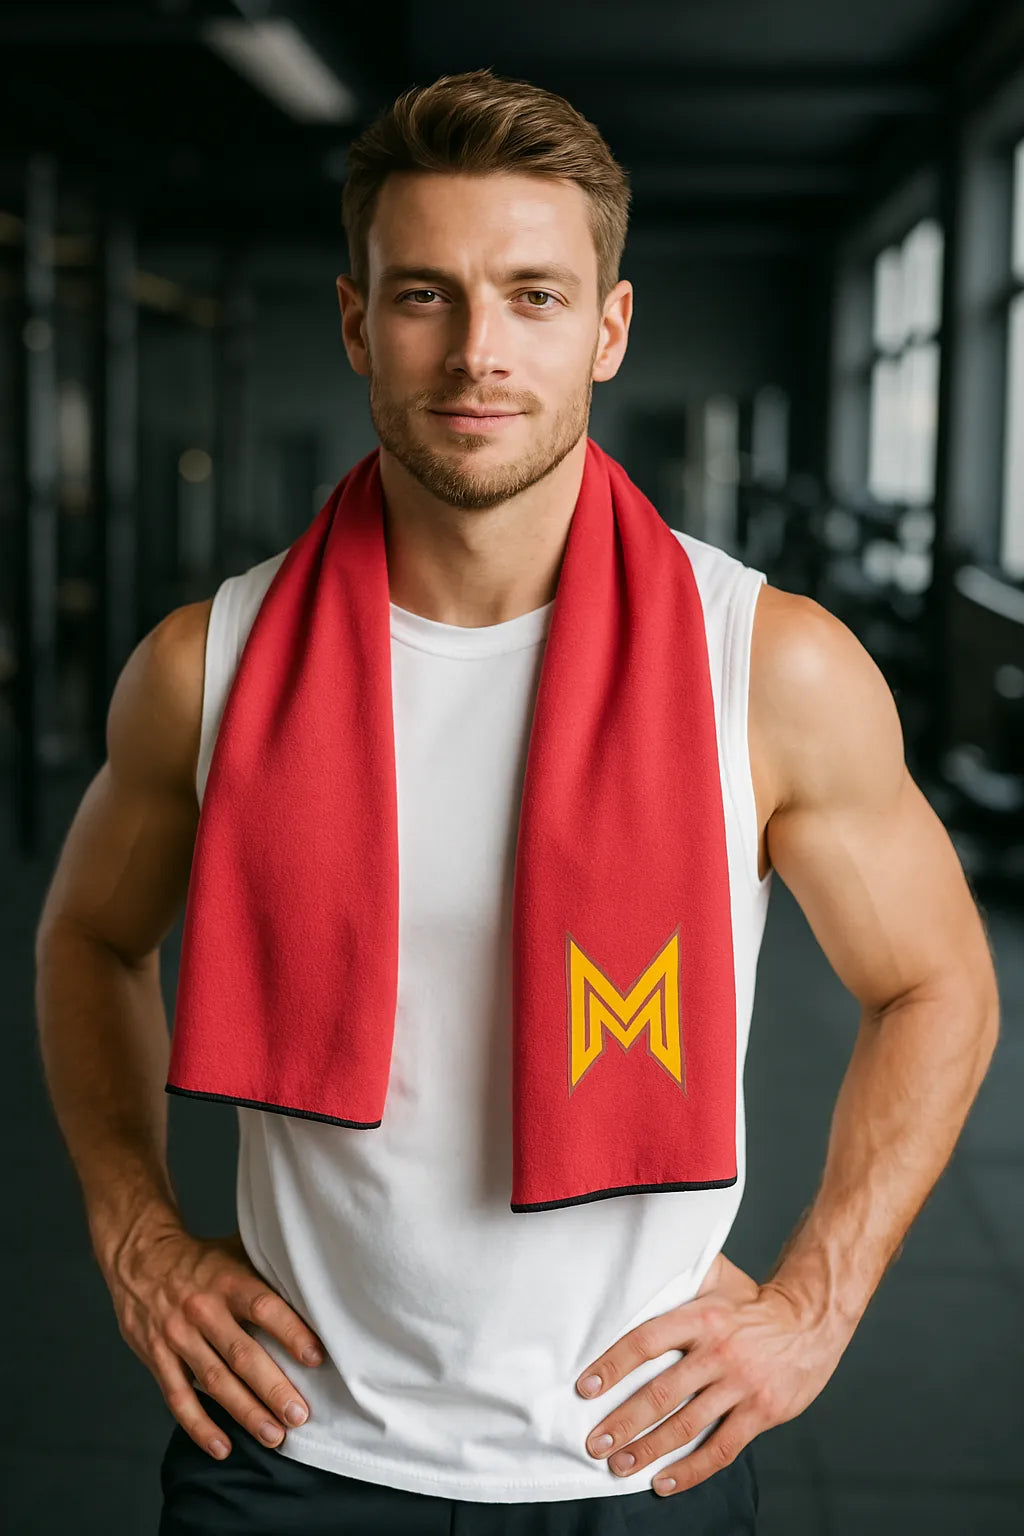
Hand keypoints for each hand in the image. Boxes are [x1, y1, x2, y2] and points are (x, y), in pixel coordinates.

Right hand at [105, 1219, 325, 1460]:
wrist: (140, 1257)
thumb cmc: (201, 1259)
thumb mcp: (234, 1252)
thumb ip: (266, 1272)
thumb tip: (315, 1289)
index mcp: (227, 1281)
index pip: (264, 1307)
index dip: (290, 1332)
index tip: (316, 1357)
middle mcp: (202, 1310)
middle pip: (241, 1354)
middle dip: (272, 1388)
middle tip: (299, 1415)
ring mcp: (177, 1336)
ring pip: (214, 1381)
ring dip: (245, 1412)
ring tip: (273, 1436)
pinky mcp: (156, 1357)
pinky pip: (178, 1397)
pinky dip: (200, 1426)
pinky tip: (222, 1447)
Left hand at [575, 1251, 848, 1495]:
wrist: (810, 1321)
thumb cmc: (753, 1307)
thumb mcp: (717, 1285)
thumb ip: (680, 1284)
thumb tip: (636, 1274)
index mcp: (701, 1317)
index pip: (646, 1341)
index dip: (613, 1365)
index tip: (585, 1387)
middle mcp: (719, 1351)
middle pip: (661, 1392)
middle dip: (623, 1421)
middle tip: (594, 1442)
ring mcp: (741, 1384)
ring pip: (686, 1426)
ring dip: (648, 1449)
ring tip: (619, 1464)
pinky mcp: (761, 1412)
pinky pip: (720, 1449)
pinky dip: (690, 1471)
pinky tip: (663, 1482)